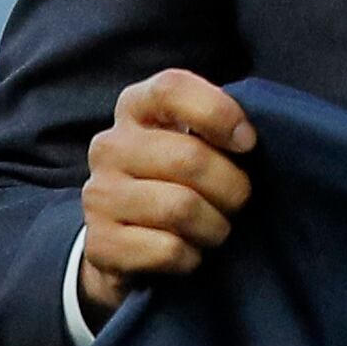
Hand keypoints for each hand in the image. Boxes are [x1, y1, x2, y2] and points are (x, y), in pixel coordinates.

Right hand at [78, 69, 255, 322]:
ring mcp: (99, 195)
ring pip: (180, 208)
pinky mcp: (100, 243)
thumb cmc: (174, 180)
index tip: (248, 142)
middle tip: (239, 202)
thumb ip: (214, 125)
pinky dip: (191, 257)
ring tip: (216, 228)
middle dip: (232, 188)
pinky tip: (190, 252)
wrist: (123, 244)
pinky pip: (167, 249)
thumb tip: (246, 138)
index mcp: (134, 108)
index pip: (172, 88)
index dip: (218, 112)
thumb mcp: (190, 140)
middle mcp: (109, 146)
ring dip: (214, 226)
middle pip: (189, 158)